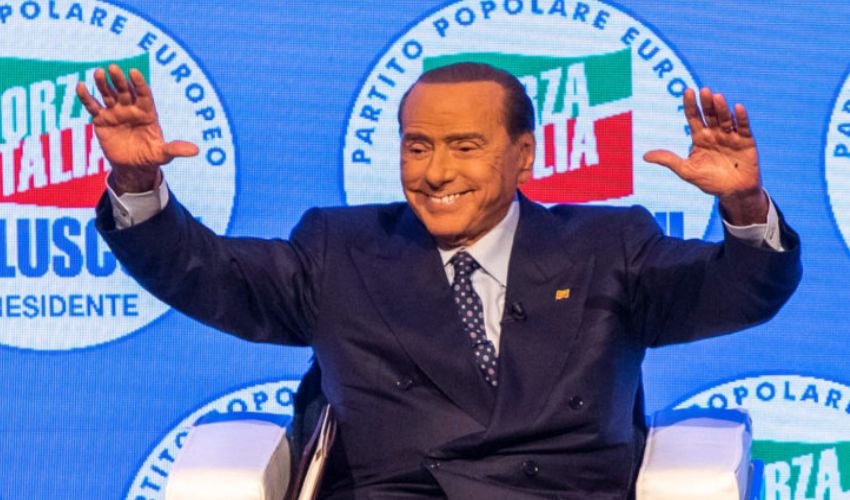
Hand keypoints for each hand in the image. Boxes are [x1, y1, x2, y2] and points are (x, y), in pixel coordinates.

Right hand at [76, 65, 198, 194]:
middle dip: (120, 80)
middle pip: (125, 91)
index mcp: (147, 112)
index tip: (134, 72)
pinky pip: (93, 106)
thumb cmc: (151, 156)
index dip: (139, 83)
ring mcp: (116, 112)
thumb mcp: (163, 154)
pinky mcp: (102, 119)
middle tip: (113, 68)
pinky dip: (87, 97)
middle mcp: (131, 108)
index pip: (144, 94)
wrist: (132, 166)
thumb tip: (196, 151)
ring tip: (98, 73)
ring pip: (108, 94)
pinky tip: (81, 87)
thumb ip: (176, 149)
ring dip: (103, 84)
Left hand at [643, 88, 767, 225]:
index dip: (690, 105)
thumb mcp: (686, 171)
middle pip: (710, 115)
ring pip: (725, 118)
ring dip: (722, 108)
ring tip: (717, 97)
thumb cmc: (709, 181)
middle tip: (703, 91)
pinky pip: (743, 127)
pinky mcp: (746, 141)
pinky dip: (741, 117)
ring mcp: (730, 136)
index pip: (694, 117)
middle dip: (706, 103)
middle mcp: (715, 133)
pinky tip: (737, 107)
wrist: (733, 192)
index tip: (688, 91)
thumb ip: (669, 160)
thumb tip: (645, 156)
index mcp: (700, 137)